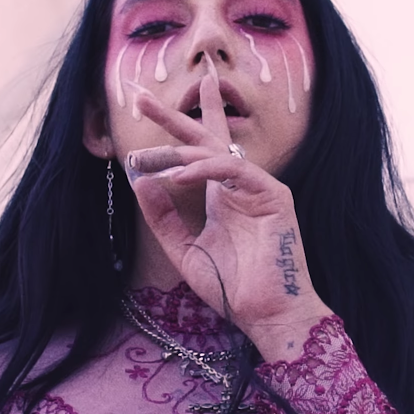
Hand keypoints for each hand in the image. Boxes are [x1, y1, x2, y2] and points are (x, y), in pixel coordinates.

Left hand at [124, 66, 330, 345]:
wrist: (264, 315)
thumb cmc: (232, 288)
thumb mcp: (184, 250)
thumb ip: (163, 218)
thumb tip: (140, 181)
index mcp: (222, 196)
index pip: (200, 151)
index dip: (175, 127)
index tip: (143, 107)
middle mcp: (239, 186)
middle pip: (207, 138)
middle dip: (173, 117)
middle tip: (140, 98)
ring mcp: (258, 188)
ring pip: (214, 153)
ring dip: (176, 153)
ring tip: (144, 159)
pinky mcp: (273, 195)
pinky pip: (233, 170)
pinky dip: (203, 169)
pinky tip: (177, 177)